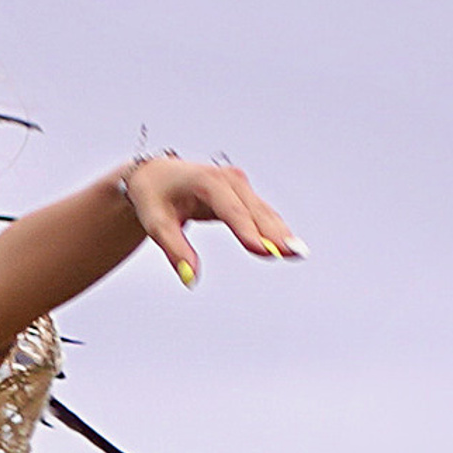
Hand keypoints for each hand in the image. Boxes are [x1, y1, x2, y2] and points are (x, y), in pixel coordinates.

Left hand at [124, 153, 304, 285]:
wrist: (155, 175)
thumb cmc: (154, 197)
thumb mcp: (157, 225)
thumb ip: (175, 251)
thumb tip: (190, 277)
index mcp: (206, 182)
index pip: (232, 211)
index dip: (249, 232)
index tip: (265, 251)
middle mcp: (228, 180)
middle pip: (255, 212)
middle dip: (276, 233)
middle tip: (295, 253)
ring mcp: (238, 185)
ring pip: (263, 212)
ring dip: (281, 233)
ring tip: (299, 252)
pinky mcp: (242, 194)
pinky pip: (261, 214)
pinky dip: (275, 229)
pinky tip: (289, 246)